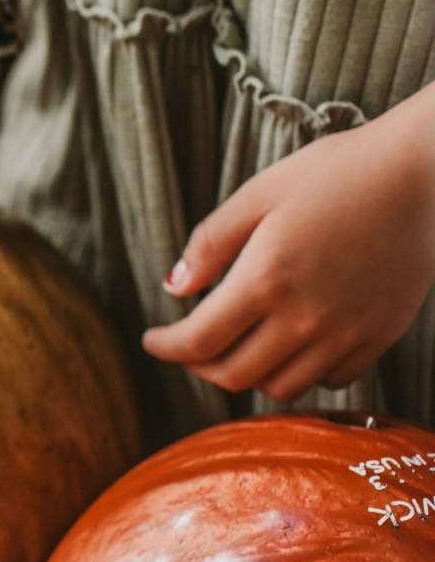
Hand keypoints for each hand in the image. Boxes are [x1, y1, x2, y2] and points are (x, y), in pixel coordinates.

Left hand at [143, 88, 434, 402]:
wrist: (422, 174)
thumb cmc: (334, 174)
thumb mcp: (258, 195)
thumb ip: (210, 244)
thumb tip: (174, 288)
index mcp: (266, 280)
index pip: (198, 342)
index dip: (165, 348)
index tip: (153, 341)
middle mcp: (306, 317)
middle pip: (234, 375)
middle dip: (200, 366)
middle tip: (190, 345)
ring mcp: (348, 332)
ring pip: (282, 387)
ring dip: (250, 373)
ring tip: (239, 347)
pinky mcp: (382, 335)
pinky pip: (332, 380)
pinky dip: (302, 374)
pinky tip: (292, 347)